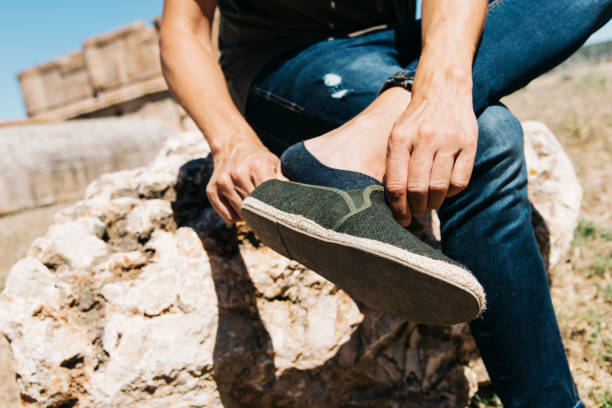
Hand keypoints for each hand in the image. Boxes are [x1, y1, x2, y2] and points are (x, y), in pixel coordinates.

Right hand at [206, 140, 286, 223]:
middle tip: (269, 215)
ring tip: (255, 209)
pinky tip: (241, 208)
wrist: (233, 147)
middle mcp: (237, 173)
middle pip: (254, 208)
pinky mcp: (211, 190)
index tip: (280, 214)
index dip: (275, 209)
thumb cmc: (259, 160)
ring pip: (240, 214)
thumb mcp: (275, 165)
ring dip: (249, 217)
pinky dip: (236, 217)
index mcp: (257, 166)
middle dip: (263, 215)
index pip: (268, 198)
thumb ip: (284, 182)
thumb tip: (300, 198)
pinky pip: (228, 216)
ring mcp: (222, 182)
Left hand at [384, 91, 477, 225]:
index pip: (397, 183)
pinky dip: (451, 192)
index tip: (400, 219)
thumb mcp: (397, 135)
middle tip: (415, 212)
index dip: (398, 207)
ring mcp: (449, 140)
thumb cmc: (415, 120)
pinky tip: (445, 190)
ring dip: (433, 203)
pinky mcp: (469, 143)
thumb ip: (394, 164)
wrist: (443, 90)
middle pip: (418, 188)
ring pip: (439, 187)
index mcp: (400, 138)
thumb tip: (393, 202)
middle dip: (416, 207)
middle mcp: (424, 138)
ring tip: (429, 203)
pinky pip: (460, 180)